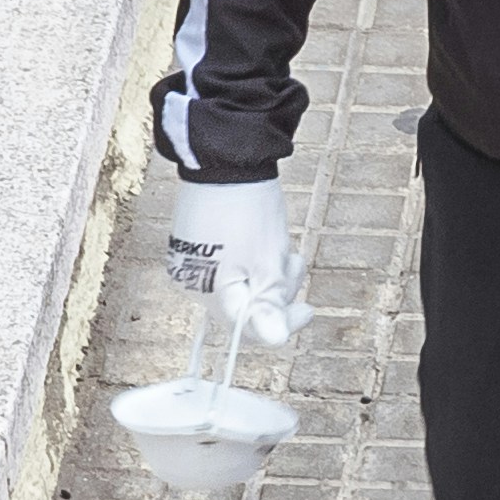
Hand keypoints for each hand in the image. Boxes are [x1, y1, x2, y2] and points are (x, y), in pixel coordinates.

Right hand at [165, 174, 305, 346]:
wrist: (224, 159)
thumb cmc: (246, 207)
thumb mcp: (268, 261)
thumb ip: (269, 305)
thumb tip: (274, 340)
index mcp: (211, 294)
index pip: (252, 330)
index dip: (283, 324)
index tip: (307, 309)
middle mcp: (194, 284)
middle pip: (248, 307)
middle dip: (277, 289)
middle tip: (290, 261)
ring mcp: (193, 263)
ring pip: (242, 285)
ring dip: (267, 272)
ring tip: (277, 244)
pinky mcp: (195, 246)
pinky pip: (231, 267)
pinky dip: (250, 260)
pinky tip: (260, 239)